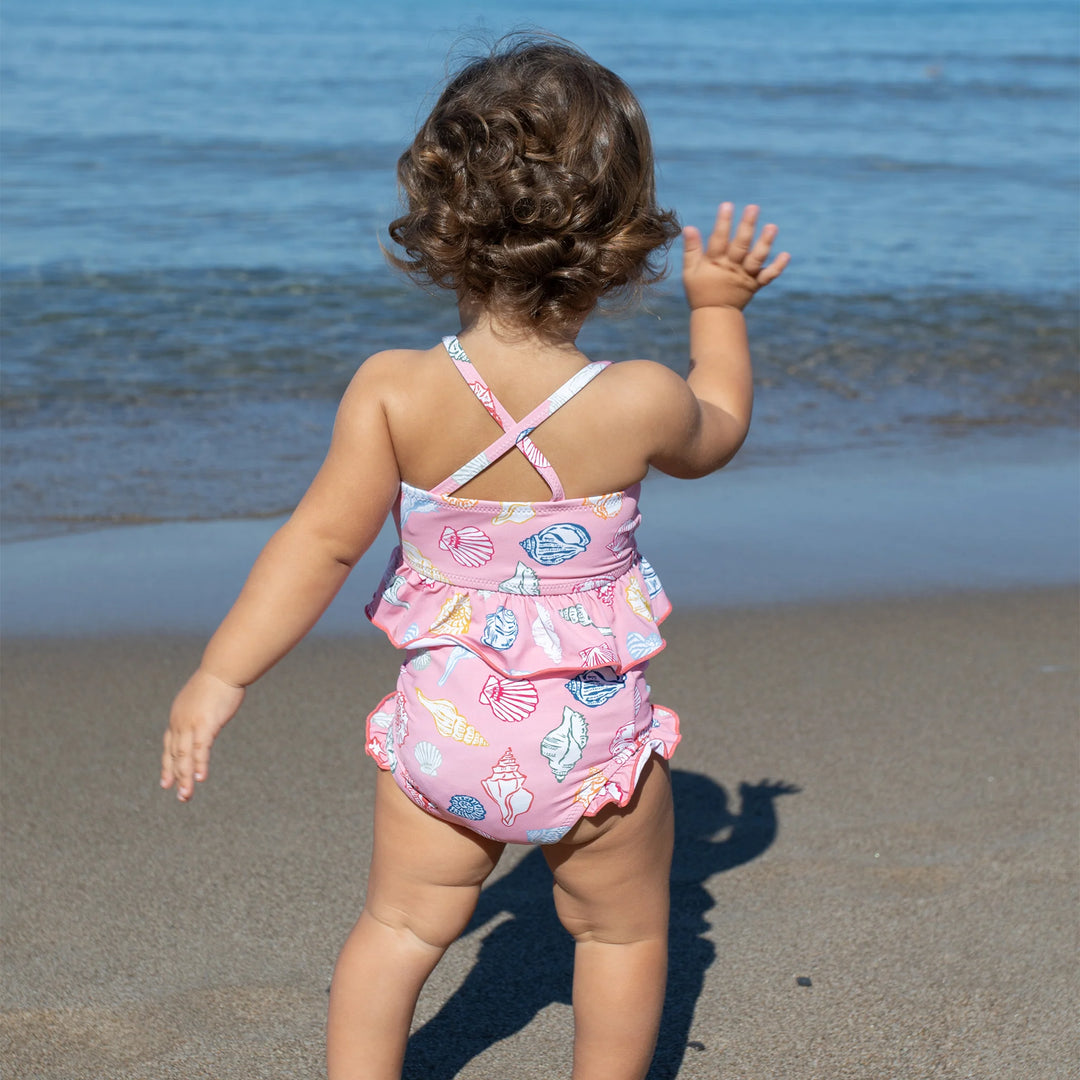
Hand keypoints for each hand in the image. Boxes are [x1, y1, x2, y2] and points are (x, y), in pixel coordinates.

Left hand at [161, 668, 245, 801]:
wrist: (224, 668)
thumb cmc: (219, 678)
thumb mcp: (205, 696)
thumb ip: (202, 709)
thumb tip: (208, 711)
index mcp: (178, 716)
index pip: (169, 745)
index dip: (167, 765)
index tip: (166, 782)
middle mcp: (180, 722)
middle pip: (175, 755)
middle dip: (176, 777)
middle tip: (180, 796)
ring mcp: (191, 724)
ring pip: (185, 756)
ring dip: (185, 777)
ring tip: (186, 796)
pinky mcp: (205, 724)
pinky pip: (200, 749)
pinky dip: (199, 764)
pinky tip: (200, 778)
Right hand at [682, 203, 788, 311]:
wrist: (714, 315)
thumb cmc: (700, 290)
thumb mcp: (689, 271)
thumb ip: (691, 249)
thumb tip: (689, 227)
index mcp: (715, 263)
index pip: (718, 239)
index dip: (723, 222)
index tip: (727, 205)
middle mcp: (732, 268)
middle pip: (740, 245)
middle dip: (747, 226)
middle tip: (753, 208)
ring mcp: (745, 276)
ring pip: (756, 259)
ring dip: (765, 243)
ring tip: (772, 227)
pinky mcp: (755, 285)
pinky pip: (768, 276)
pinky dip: (778, 267)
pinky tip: (786, 255)